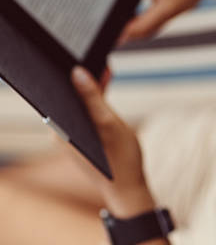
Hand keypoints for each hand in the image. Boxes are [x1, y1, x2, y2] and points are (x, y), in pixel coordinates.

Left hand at [70, 66, 154, 216]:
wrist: (128, 188)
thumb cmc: (120, 159)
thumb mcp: (108, 123)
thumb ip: (92, 97)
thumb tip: (77, 72)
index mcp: (59, 128)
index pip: (58, 92)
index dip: (69, 73)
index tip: (82, 56)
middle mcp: (59, 130)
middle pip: (68, 96)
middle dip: (83, 78)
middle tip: (98, 60)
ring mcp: (69, 133)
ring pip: (78, 103)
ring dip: (92, 87)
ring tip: (105, 69)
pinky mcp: (80, 135)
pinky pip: (85, 111)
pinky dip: (96, 99)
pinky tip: (106, 86)